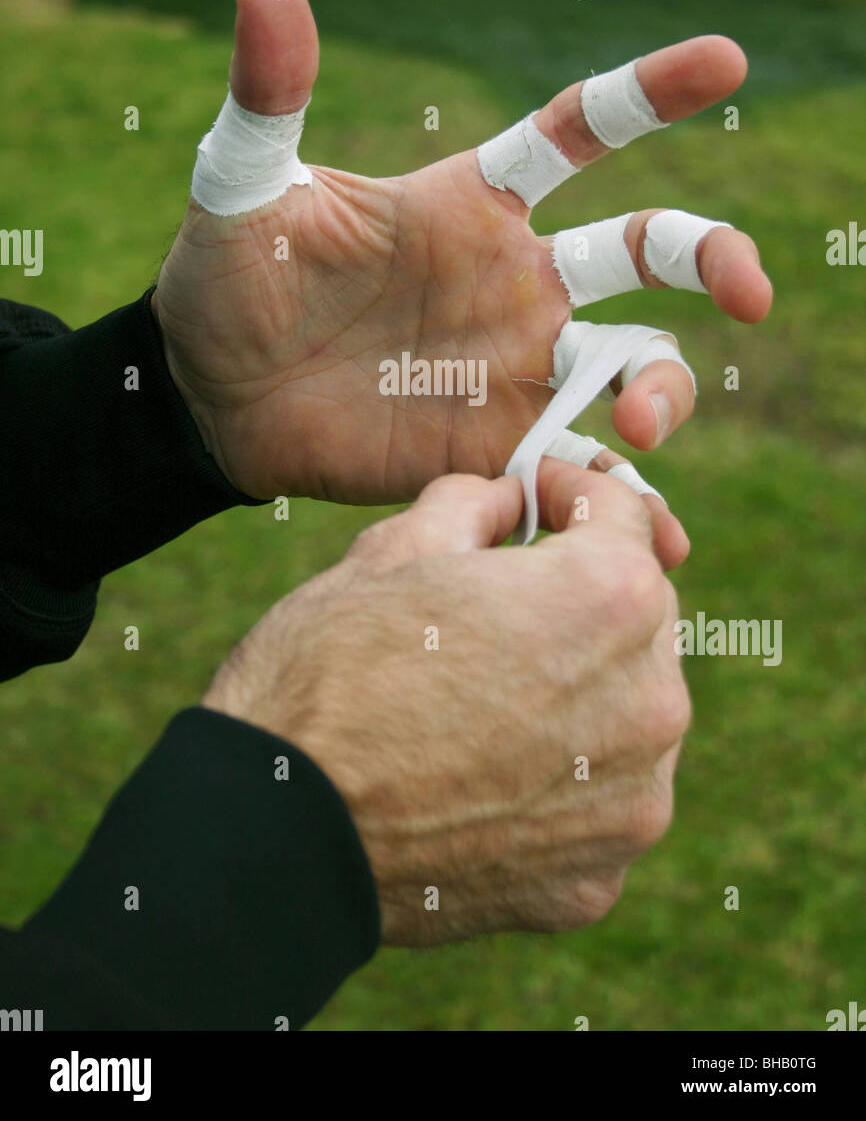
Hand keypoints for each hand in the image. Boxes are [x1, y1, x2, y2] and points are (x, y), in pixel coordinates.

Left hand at [153, 0, 771, 530]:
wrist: (208, 399)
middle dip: (710, 260)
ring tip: (639, 431)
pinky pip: (581, 465)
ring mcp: (513, 367)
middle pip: (646, 255)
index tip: (726, 61)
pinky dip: (624, 498)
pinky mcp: (495, 445)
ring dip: (665, 393)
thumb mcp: (243, 184)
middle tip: (747, 292)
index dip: (652, 95)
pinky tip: (655, 541)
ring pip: (635, 366)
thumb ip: (269, 92)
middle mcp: (515, 280)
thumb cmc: (228, 280)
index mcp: (472, 203)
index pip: (581, 134)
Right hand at [202, 466, 690, 945]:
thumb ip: (474, 504)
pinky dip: (557, 782)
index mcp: (608, 599)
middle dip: (580, 597)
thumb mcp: (390, 551)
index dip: (569, 492)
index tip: (532, 500)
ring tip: (487, 698)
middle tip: (499, 602)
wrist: (274, 837)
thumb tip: (507, 502)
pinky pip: (597, 804)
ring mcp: (631, 803)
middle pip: (639, 619)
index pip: (624, 514)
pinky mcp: (598, 877)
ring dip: (580, 692)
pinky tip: (483, 777)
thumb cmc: (324, 678)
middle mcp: (650, 702)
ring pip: (628, 715)